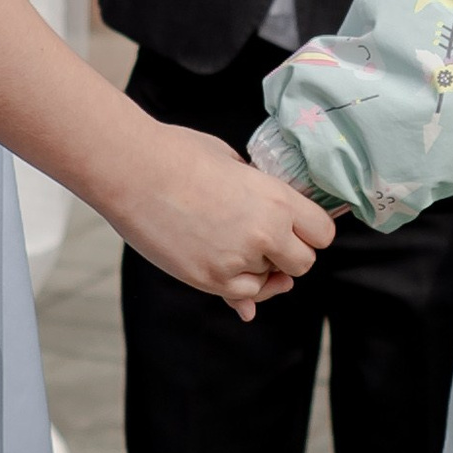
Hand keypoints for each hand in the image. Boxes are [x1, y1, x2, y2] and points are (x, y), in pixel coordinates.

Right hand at [117, 124, 333, 317]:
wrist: (130, 169)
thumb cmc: (178, 154)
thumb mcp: (233, 163)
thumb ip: (258, 194)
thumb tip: (269, 219)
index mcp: (276, 198)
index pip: (323, 233)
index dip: (310, 231)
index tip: (296, 228)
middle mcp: (264, 233)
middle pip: (303, 263)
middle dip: (289, 255)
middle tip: (268, 241)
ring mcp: (235, 260)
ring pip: (270, 284)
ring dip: (260, 271)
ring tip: (235, 246)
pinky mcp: (207, 279)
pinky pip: (241, 298)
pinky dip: (239, 289)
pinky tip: (229, 270)